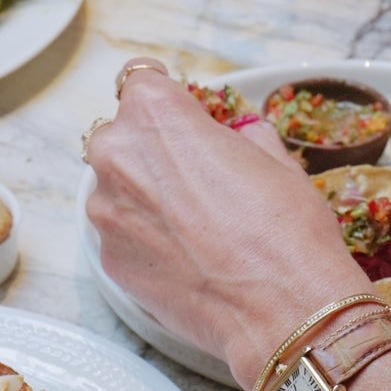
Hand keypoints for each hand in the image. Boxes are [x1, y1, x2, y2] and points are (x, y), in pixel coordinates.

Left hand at [84, 59, 371, 389]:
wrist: (283, 309)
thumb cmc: (285, 228)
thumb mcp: (274, 158)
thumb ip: (239, 135)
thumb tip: (236, 137)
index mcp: (153, 114)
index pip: (142, 81)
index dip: (170, 101)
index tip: (185, 119)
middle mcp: (116, 154)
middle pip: (124, 136)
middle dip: (154, 150)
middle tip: (197, 177)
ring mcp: (105, 210)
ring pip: (119, 187)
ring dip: (146, 196)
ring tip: (195, 224)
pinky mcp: (107, 257)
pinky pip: (122, 233)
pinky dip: (145, 238)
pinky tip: (186, 256)